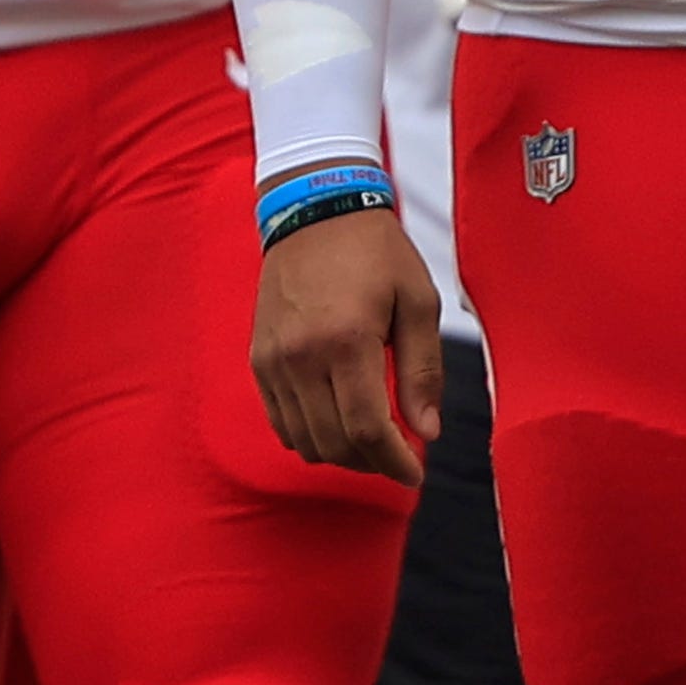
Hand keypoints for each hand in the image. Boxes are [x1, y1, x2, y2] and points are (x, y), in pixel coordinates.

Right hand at [249, 203, 442, 486]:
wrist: (314, 210)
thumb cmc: (375, 252)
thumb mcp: (417, 302)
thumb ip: (422, 371)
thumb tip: (426, 432)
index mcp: (347, 340)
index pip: (367, 430)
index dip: (395, 463)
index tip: (416, 474)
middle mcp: (302, 356)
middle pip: (334, 444)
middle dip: (372, 463)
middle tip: (399, 457)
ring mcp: (274, 360)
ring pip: (304, 440)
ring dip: (341, 454)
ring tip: (372, 442)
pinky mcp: (259, 359)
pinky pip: (280, 422)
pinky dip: (310, 436)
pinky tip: (337, 424)